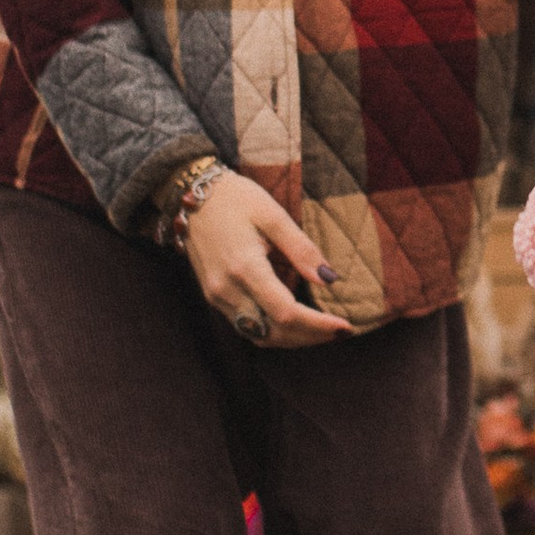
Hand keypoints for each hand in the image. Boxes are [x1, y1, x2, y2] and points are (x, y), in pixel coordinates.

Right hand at [182, 172, 350, 346]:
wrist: (190, 195)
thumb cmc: (235, 199)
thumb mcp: (273, 215)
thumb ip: (302, 249)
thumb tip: (329, 279)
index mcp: (244, 267)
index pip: (286, 313)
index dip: (318, 325)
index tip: (345, 327)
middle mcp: (227, 289)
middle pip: (273, 332)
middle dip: (310, 337)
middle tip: (341, 332)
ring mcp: (217, 296)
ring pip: (258, 335)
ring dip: (293, 339)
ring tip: (323, 331)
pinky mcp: (214, 296)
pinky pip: (246, 326)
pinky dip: (274, 331)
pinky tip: (296, 322)